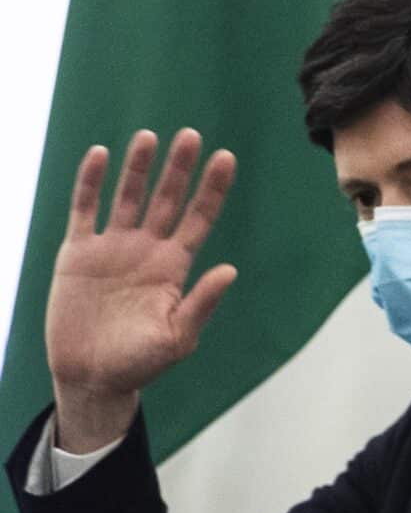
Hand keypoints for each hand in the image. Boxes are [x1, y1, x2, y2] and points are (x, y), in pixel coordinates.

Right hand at [45, 129, 237, 451]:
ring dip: (138, 168)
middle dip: (178, 168)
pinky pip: (84, 210)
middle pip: (167, 199)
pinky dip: (90, 183)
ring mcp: (112, 248)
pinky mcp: (78, 254)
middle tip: (190, 135)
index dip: (212, 188)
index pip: (199, 217)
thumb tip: (229, 270)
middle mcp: (147, 249)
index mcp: (175, 266)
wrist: (92, 377)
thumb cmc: (140, 362)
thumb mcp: (177, 336)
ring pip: (128, 197)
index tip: (226, 157)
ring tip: (148, 136)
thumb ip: (201, 303)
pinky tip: (99, 155)